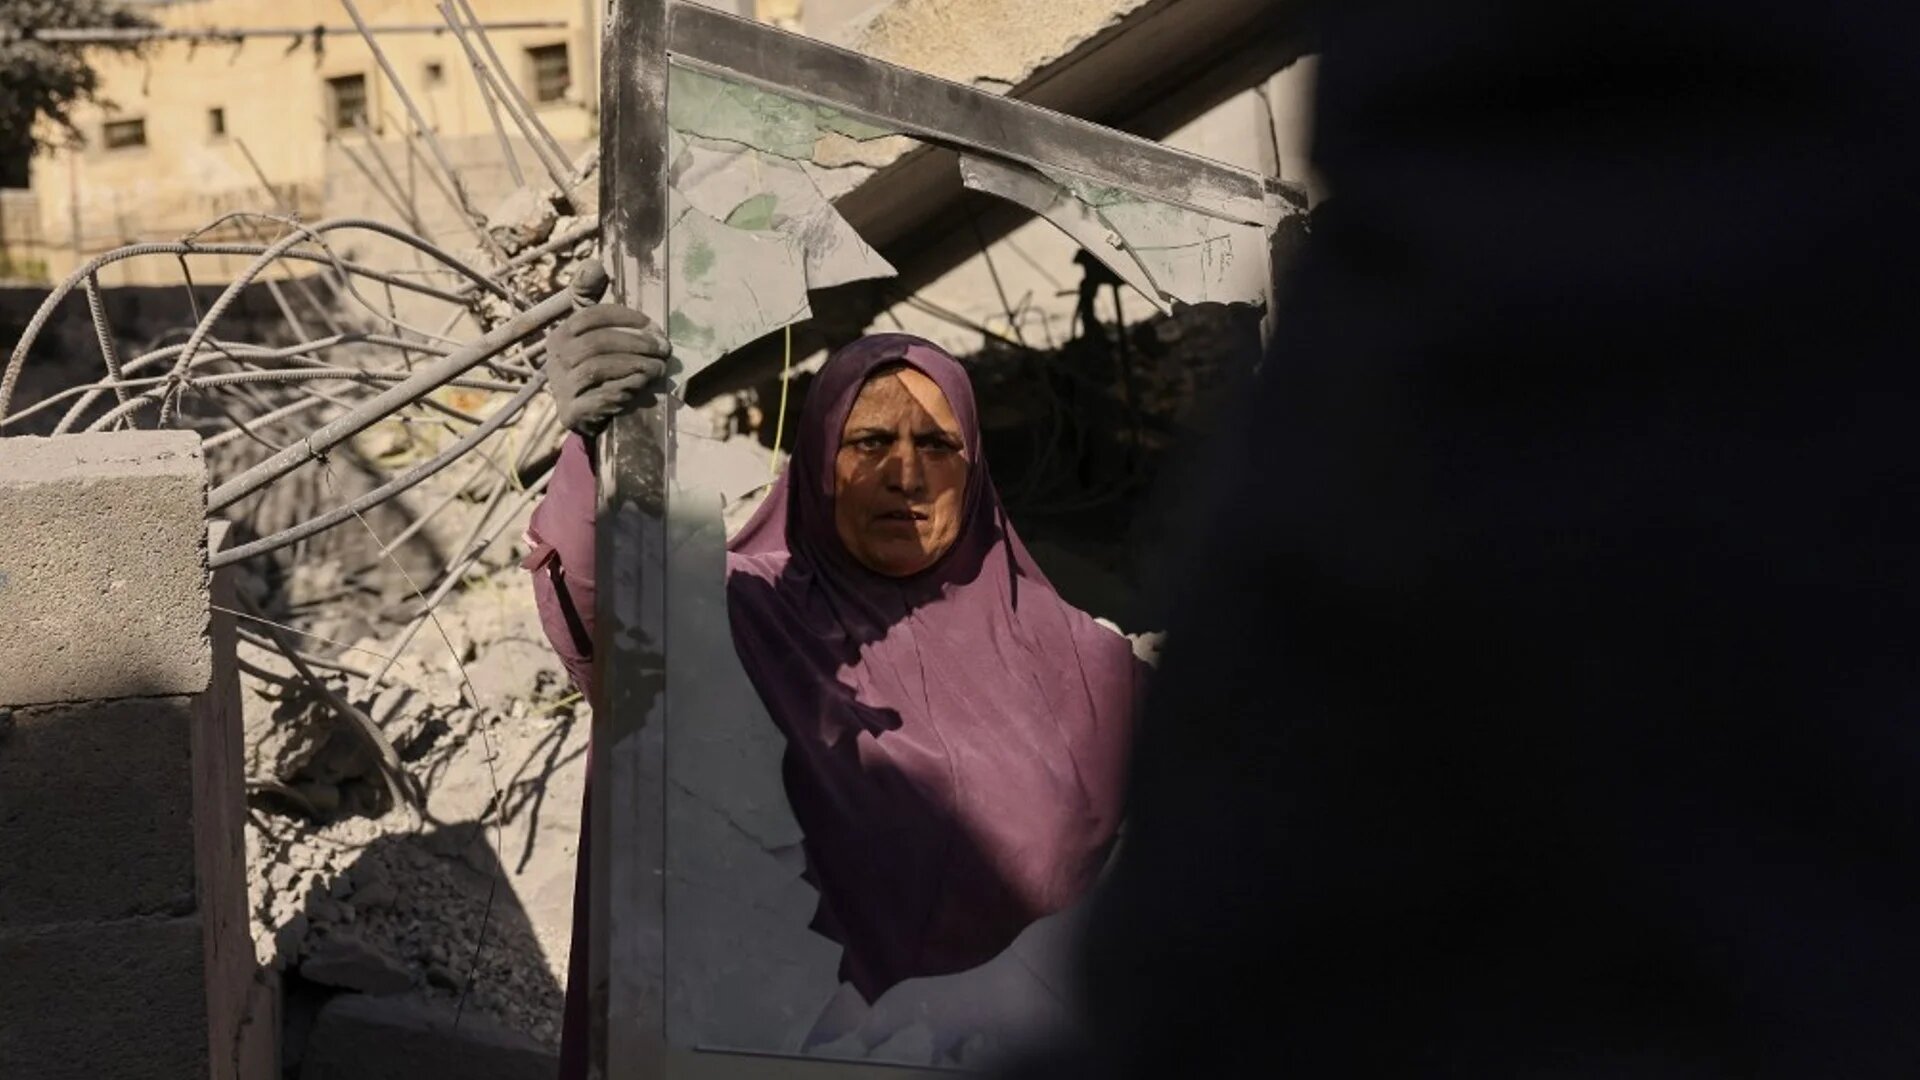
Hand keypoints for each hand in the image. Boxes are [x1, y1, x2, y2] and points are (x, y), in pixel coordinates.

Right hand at [544, 267, 671, 437]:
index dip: (625, 317)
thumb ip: (592, 299)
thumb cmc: (596, 366)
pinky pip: (597, 398)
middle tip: (664, 351)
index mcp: (561, 334)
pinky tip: (641, 388)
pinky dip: (623, 390)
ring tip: (658, 369)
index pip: (590, 315)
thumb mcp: (593, 332)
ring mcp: (560, 387)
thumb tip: (594, 264)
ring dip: (634, 366)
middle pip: (597, 342)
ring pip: (597, 368)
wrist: (587, 415)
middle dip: (636, 344)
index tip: (654, 326)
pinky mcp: (571, 413)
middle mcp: (555, 359)